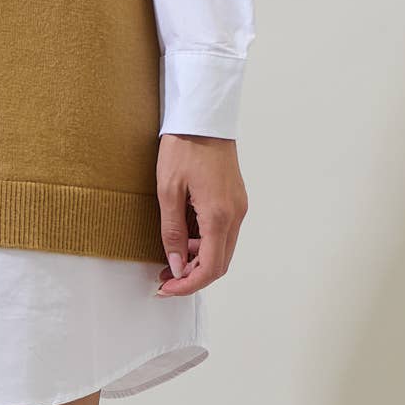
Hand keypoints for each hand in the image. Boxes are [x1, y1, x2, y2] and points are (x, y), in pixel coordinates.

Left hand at [154, 133, 247, 296]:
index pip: (210, 267)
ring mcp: (238, 206)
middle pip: (220, 263)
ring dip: (199, 260)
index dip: (188, 284)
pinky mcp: (235, 198)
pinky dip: (206, 242)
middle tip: (165, 279)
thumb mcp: (168, 189)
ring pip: (223, 248)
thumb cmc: (184, 146)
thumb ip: (173, 230)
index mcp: (219, 215)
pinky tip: (185, 237)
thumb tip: (175, 263)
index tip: (166, 288)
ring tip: (170, 258)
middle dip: (193, 276)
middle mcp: (235, 214)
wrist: (203, 115)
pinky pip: (224, 231)